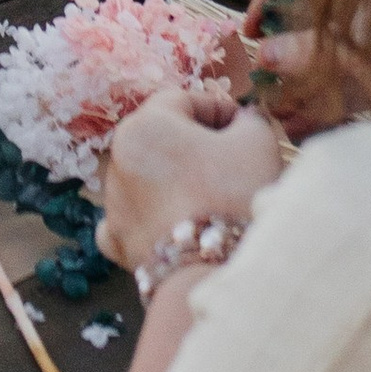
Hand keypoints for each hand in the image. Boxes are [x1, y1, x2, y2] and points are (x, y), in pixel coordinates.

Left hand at [98, 81, 280, 276]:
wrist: (212, 271)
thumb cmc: (235, 196)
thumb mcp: (257, 142)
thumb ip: (249, 120)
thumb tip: (241, 121)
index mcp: (145, 125)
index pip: (183, 99)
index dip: (218, 108)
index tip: (244, 126)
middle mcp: (117, 158)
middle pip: (161, 138)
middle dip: (196, 144)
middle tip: (234, 160)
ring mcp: (112, 201)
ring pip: (148, 176)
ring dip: (177, 178)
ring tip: (215, 197)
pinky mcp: (116, 240)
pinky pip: (133, 216)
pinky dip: (153, 216)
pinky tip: (177, 222)